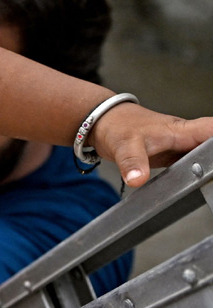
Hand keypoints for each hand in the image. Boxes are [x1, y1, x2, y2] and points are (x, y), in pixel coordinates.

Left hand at [90, 102, 212, 187]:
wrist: (105, 123)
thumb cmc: (118, 126)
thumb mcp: (124, 145)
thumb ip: (132, 162)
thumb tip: (137, 179)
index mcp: (182, 130)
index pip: (211, 130)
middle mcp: (186, 137)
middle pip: (211, 145)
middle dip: (212, 160)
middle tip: (209, 177)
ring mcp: (181, 147)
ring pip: (205, 157)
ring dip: (207, 168)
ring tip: (205, 184)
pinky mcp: (174, 156)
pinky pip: (191, 165)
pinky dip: (194, 174)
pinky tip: (192, 183)